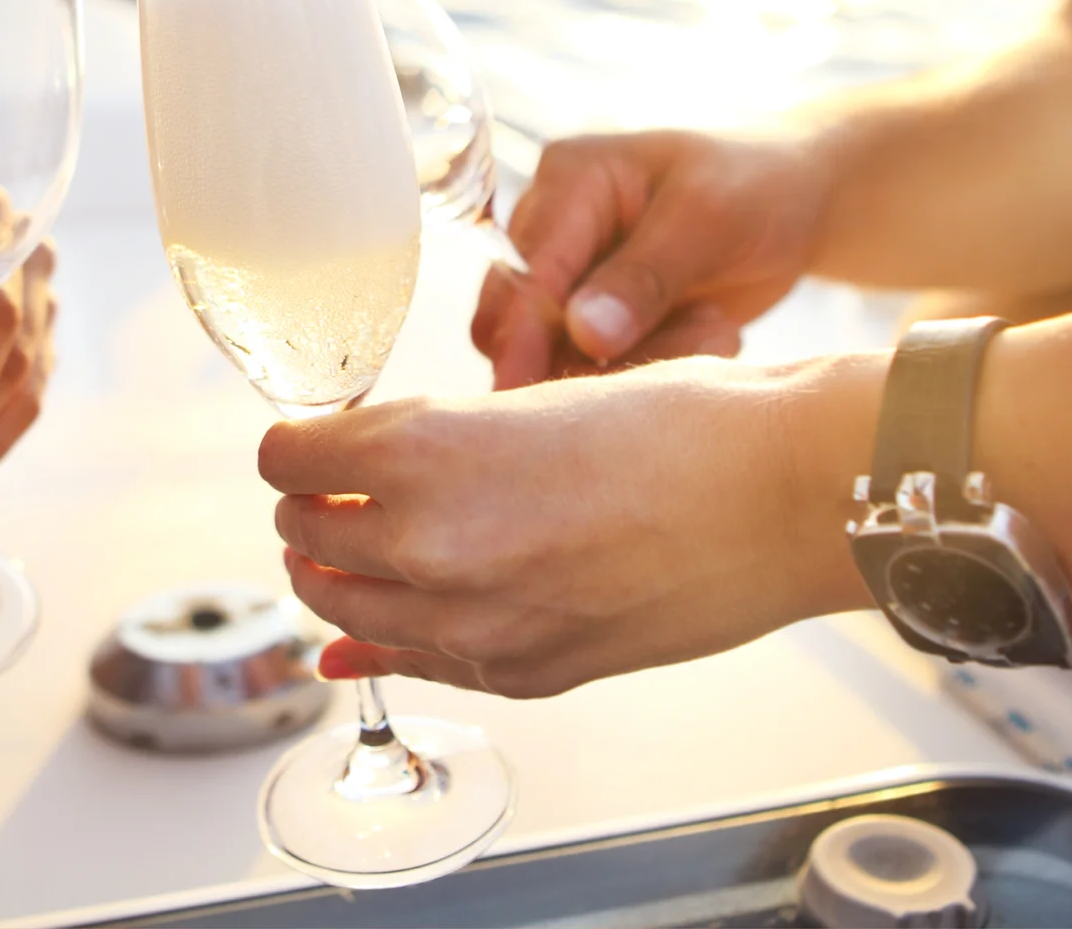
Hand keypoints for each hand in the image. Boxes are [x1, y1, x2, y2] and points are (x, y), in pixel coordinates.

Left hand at [262, 355, 873, 698]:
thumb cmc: (683, 424)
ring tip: (359, 551)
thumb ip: (433, 440)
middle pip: (301, 539)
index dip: (299, 445)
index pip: (286, 460)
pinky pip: (413, 664)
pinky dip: (383, 647)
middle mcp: (428, 545)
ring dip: (340, 578)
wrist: (785, 494)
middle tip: (339, 492)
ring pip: (342, 614)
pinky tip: (366, 643)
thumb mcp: (530, 400)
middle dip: (312, 512)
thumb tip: (355, 471)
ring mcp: (472, 621)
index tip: (317, 443)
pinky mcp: (520, 672)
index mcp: (421, 453)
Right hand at [472, 130, 829, 387]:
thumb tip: (584, 335)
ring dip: (634, 364)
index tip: (526, 387)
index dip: (524, 332)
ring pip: (557, 357)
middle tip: (675, 356)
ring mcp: (572, 279)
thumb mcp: (708, 220)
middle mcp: (553, 229)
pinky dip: (653, 367)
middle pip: (517, 322)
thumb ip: (643, 277)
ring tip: (715, 332)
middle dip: (584, 357)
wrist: (796, 203)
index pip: (525, 269)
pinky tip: (713, 335)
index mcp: (568, 180)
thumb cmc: (756, 186)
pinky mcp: (596, 321)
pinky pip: (596, 370)